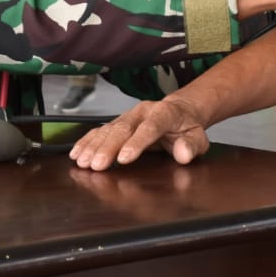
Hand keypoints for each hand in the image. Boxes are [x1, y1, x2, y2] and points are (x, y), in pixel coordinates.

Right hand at [70, 98, 211, 171]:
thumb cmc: (188, 128)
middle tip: (97, 165)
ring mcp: (128, 116)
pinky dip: (87, 141)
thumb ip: (192, 146)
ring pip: (108, 129)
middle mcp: (143, 111)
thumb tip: (183, 154)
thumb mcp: (198, 137)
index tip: (124, 158)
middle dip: (108, 147)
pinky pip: (100, 130)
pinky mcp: (118, 122)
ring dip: (93, 146)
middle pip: (124, 128)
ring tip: (82, 162)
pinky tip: (77, 153)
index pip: (150, 127)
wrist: (179, 111)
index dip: (137, 142)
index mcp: (164, 113)